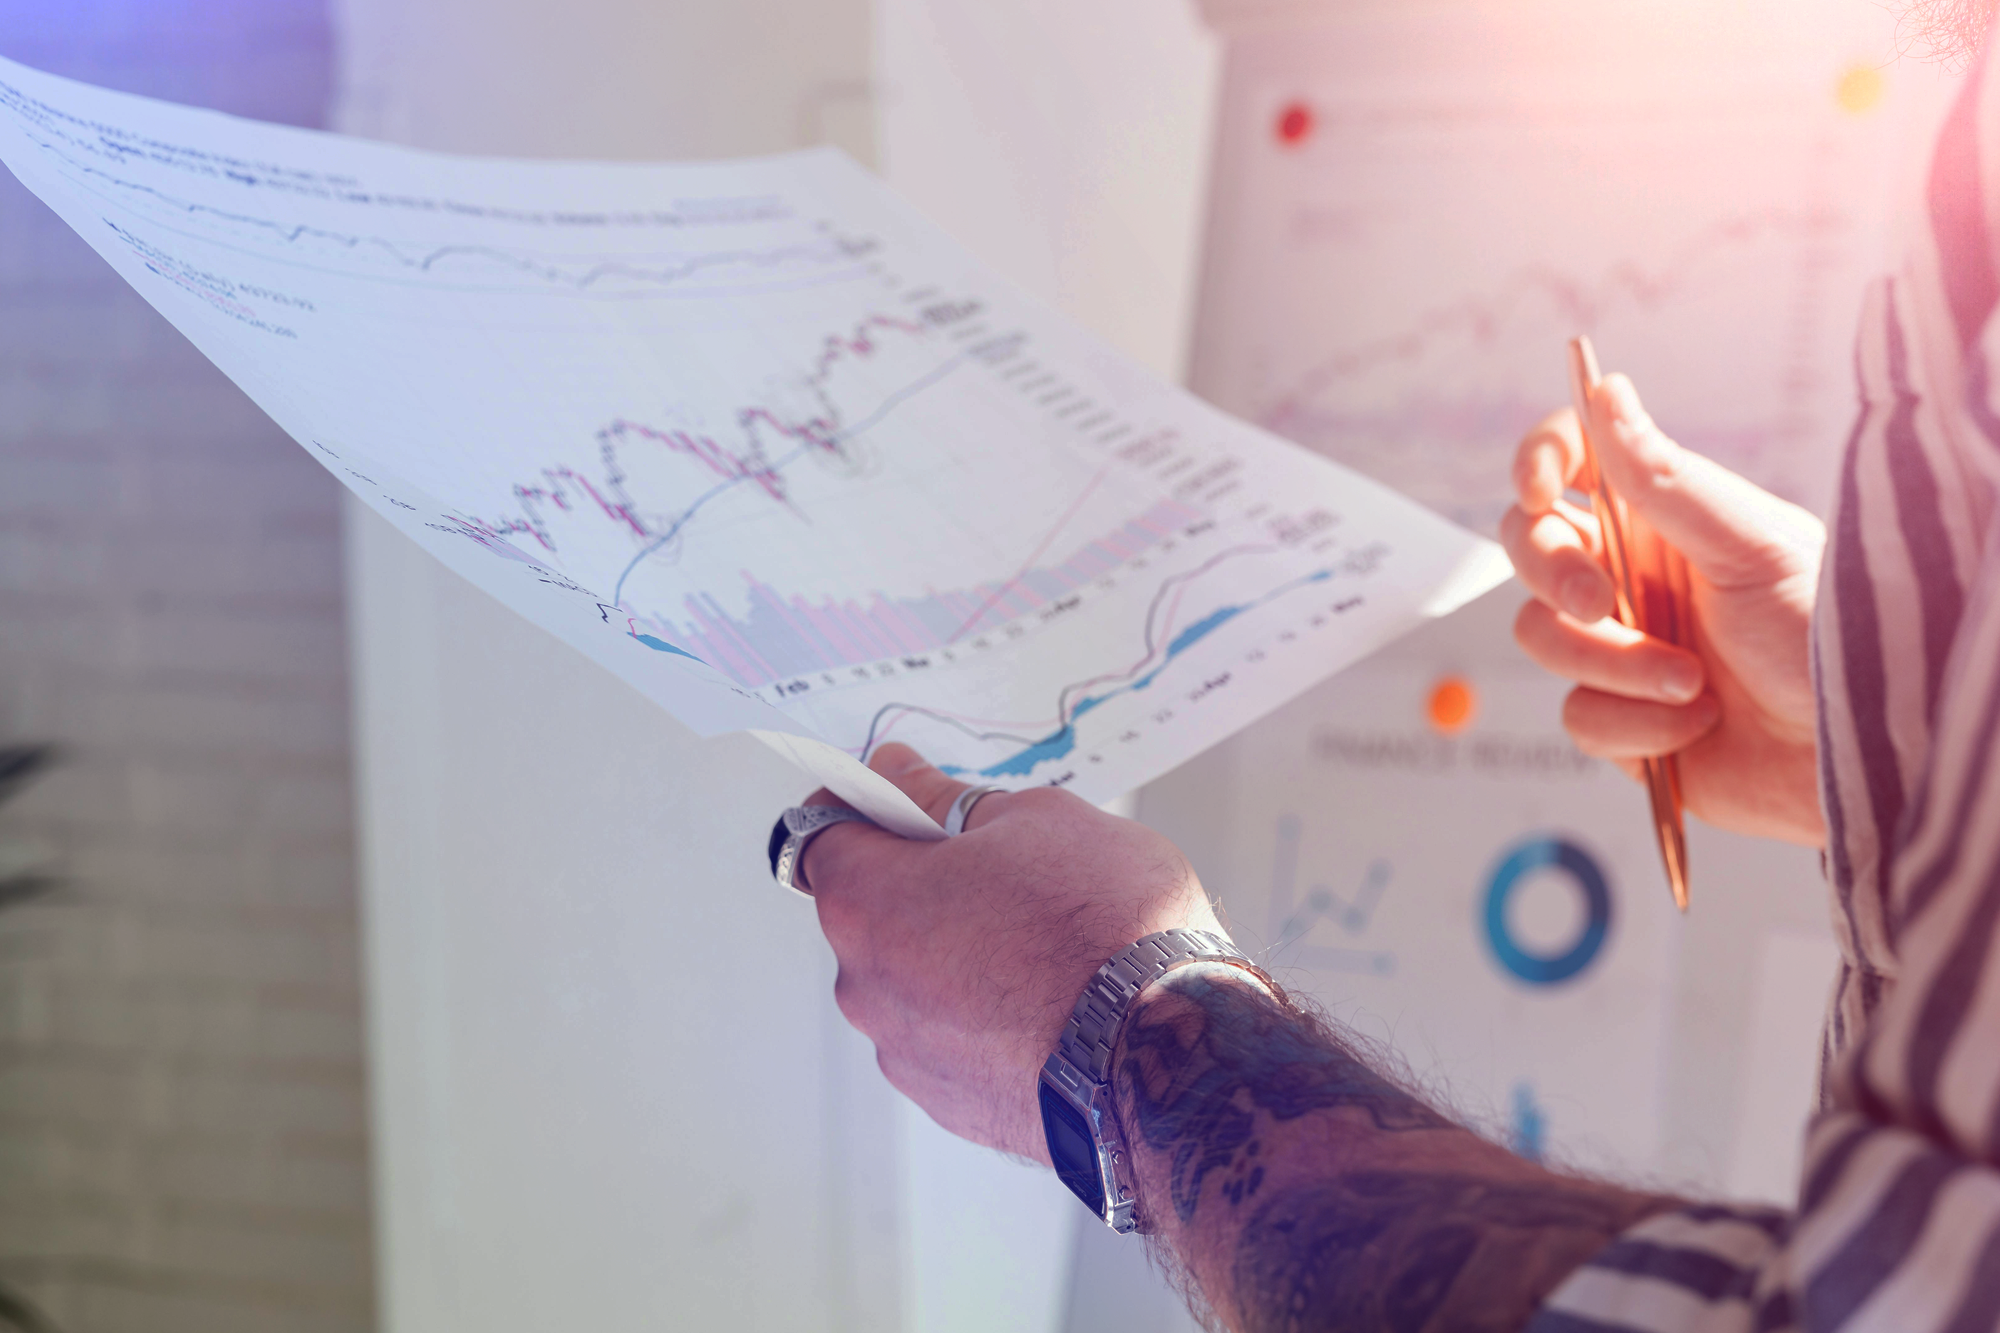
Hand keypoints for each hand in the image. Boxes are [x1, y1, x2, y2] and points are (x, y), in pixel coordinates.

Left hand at [800, 743, 1218, 1159]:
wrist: (1169, 1060)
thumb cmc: (1104, 931)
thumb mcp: (1033, 820)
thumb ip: (945, 798)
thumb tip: (898, 777)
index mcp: (868, 902)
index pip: (820, 833)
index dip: (862, 806)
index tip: (904, 796)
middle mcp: (867, 985)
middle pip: (869, 910)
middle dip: (921, 882)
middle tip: (1003, 867)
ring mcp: (906, 1053)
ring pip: (913, 978)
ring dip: (955, 952)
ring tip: (1044, 943)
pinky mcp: (952, 1104)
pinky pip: (951, 1036)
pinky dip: (983, 1014)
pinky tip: (1051, 999)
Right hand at [1499, 374, 1825, 845]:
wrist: (1855, 754)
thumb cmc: (1825, 638)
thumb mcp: (1750, 546)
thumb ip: (1664, 478)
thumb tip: (1606, 392)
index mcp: (1665, 520)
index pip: (1575, 465)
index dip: (1538, 464)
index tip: (1539, 491)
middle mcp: (1633, 577)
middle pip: (1532, 548)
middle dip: (1557, 577)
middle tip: (1603, 605)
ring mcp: (1621, 649)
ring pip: (1545, 637)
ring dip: (1616, 666)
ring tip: (1694, 685)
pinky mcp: (1623, 722)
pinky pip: (1579, 717)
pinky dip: (1637, 726)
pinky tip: (1697, 727)